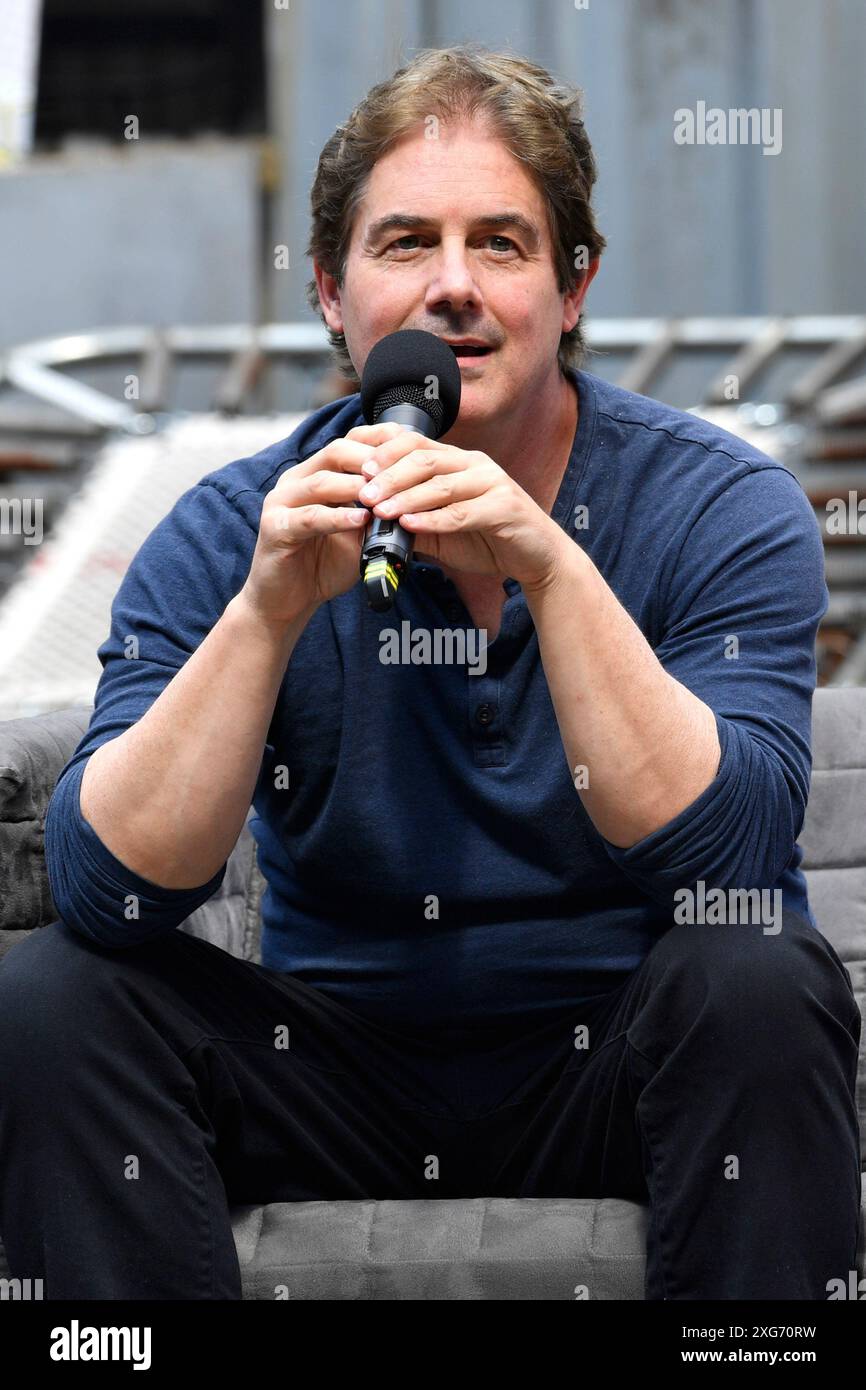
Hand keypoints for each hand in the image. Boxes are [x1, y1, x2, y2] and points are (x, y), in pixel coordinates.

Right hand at [239, 421, 405, 627]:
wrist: (287, 601)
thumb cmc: (322, 565)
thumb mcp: (358, 534)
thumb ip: (375, 513)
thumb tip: (410, 499)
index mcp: (315, 475)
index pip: (349, 444)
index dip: (379, 444)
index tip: (411, 453)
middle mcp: (296, 481)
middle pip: (336, 453)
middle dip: (372, 462)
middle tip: (402, 473)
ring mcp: (281, 502)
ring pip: (322, 482)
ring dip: (356, 488)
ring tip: (383, 497)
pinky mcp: (274, 528)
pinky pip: (310, 518)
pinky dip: (337, 518)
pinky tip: (360, 521)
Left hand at [357, 430, 568, 588]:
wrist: (536, 557)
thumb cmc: (489, 539)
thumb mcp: (444, 530)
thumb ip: (415, 521)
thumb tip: (374, 524)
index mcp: (460, 462)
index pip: (416, 446)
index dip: (386, 455)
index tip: (359, 472)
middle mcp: (476, 465)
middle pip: (425, 460)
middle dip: (390, 476)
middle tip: (363, 493)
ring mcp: (493, 483)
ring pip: (441, 485)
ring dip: (406, 498)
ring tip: (380, 511)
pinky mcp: (505, 508)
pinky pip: (463, 513)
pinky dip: (434, 520)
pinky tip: (410, 526)